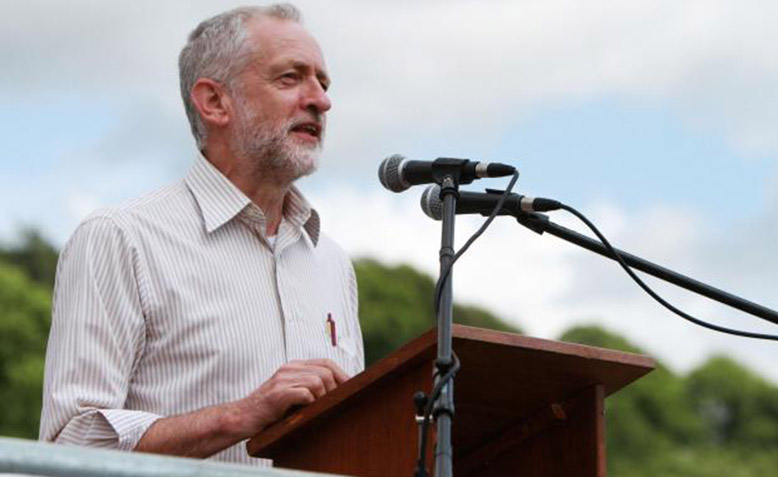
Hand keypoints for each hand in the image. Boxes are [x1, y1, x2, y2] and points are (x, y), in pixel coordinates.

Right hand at [232, 359, 348, 436]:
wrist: (240, 417)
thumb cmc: (268, 410)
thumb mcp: (290, 393)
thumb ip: (308, 388)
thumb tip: (338, 392)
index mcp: (293, 366)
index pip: (326, 363)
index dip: (342, 375)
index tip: (351, 388)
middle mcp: (289, 369)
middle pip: (325, 370)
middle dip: (335, 388)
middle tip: (335, 403)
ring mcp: (282, 380)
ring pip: (317, 381)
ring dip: (323, 397)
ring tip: (317, 409)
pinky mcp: (277, 394)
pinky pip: (304, 393)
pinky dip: (310, 403)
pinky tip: (306, 410)